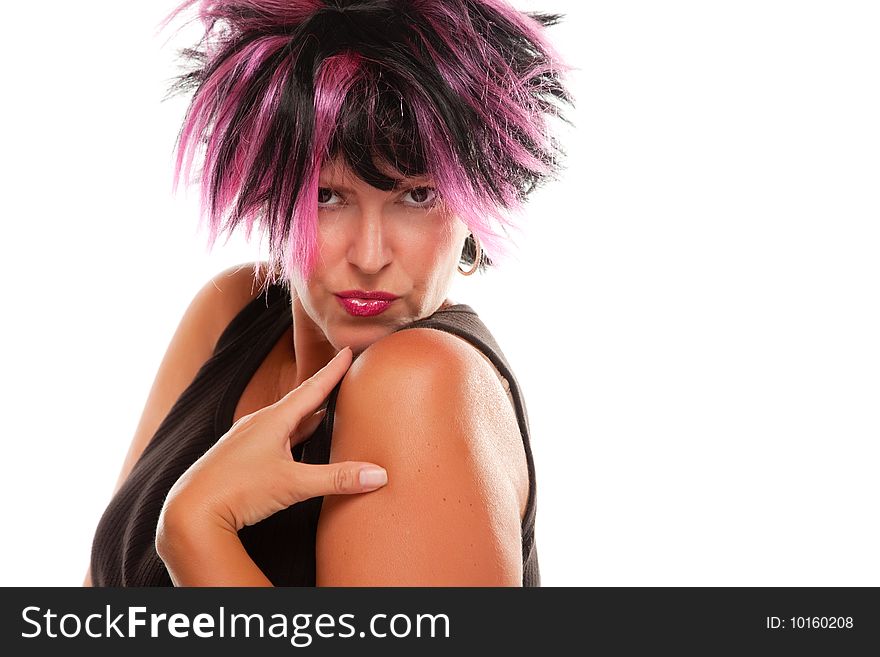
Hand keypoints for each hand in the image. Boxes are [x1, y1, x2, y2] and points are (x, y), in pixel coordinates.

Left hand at [158, 347, 386, 534]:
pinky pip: (270, 438)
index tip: (346, 350)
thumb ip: (337, 478)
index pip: (312, 389)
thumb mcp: (294, 485)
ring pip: (283, 422)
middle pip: (298, 403)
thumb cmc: (239, 492)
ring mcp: (244, 440)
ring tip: (324, 413)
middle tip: (340, 378)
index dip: (333, 370)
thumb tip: (379, 474)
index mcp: (273, 420)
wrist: (189, 511)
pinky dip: (288, 436)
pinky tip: (291, 447)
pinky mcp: (236, 457)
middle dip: (321, 391)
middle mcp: (257, 424)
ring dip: (305, 417)